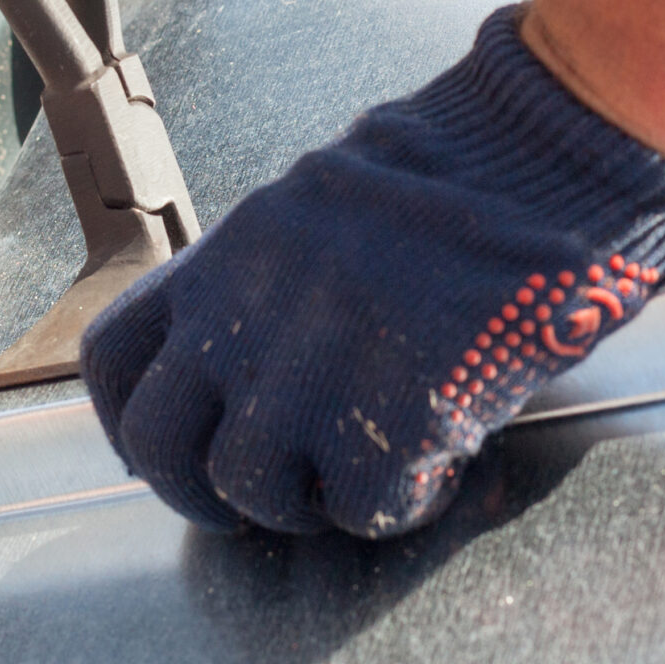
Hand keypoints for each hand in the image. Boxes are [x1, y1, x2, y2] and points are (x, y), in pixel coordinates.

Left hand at [80, 6, 664, 538]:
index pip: (114, 357)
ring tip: (366, 474)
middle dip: (198, 491)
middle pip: (157, 445)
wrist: (550, 155)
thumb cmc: (456, 174)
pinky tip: (437, 468)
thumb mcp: (318, 209)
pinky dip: (398, 505)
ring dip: (305, 503)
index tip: (168, 448)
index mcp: (224, 256)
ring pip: (253, 491)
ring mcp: (312, 370)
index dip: (132, 421)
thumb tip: (241, 365)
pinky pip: (361, 508)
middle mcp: (244, 315)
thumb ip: (265, 287)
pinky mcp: (393, 414)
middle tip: (255, 504)